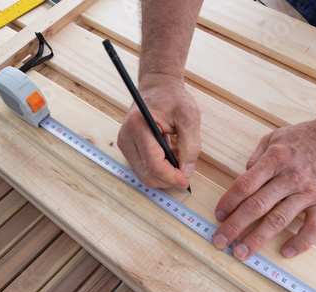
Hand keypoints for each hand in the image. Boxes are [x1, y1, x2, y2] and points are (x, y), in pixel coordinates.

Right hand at [117, 74, 200, 188]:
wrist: (157, 87)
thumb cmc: (172, 98)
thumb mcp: (189, 117)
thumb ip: (191, 145)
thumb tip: (187, 171)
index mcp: (139, 125)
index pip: (153, 163)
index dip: (171, 176)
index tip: (185, 180)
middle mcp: (126, 136)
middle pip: (147, 174)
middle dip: (168, 179)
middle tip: (185, 172)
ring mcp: (124, 143)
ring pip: (144, 175)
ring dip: (163, 173)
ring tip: (176, 155)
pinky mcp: (126, 148)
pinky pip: (142, 168)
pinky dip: (157, 168)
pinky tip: (168, 154)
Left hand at [213, 116, 315, 259]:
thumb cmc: (306, 137)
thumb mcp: (275, 138)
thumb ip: (256, 158)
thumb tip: (243, 178)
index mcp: (274, 160)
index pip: (245, 184)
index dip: (229, 201)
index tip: (218, 215)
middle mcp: (290, 177)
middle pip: (257, 205)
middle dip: (235, 225)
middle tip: (220, 241)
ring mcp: (308, 192)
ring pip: (279, 220)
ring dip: (257, 238)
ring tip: (241, 252)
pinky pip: (313, 228)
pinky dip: (300, 242)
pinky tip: (286, 252)